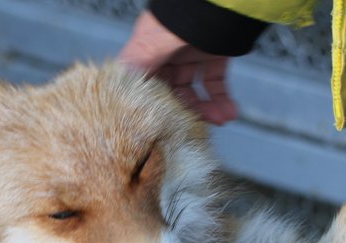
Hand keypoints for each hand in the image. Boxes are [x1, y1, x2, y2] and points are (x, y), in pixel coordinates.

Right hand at [118, 11, 238, 124]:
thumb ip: (136, 64)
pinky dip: (222, 99)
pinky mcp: (213, 53)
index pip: (143, 85)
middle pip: (170, 92)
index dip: (150, 106)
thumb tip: (115, 87)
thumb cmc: (187, 11)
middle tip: (194, 127)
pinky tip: (229, 112)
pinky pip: (215, 82)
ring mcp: (190, 53)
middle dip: (184, 112)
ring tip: (220, 120)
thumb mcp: (154, 41)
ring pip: (194, 90)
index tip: (160, 126)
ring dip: (207, 109)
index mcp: (147, 48)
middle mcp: (167, 52)